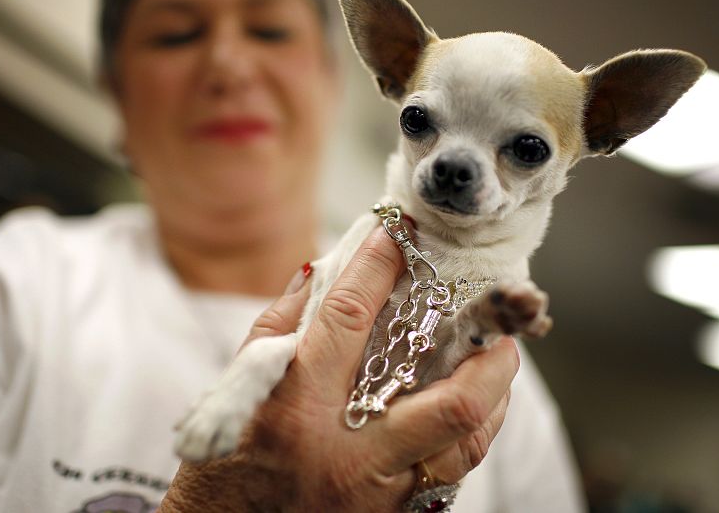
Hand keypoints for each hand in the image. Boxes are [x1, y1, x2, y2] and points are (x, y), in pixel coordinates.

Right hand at [158, 226, 519, 511]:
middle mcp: (347, 449)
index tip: (400, 231)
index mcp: (298, 404)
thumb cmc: (223, 462)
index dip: (380, 264)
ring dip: (494, 396)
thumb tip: (321, 272)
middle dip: (487, 354)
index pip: (351, 316)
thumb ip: (280, 327)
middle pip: (449, 399)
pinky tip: (472, 407)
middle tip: (494, 324)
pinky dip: (469, 433)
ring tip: (496, 362)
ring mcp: (376, 491)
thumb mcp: (236, 387)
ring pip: (466, 442)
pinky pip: (451, 474)